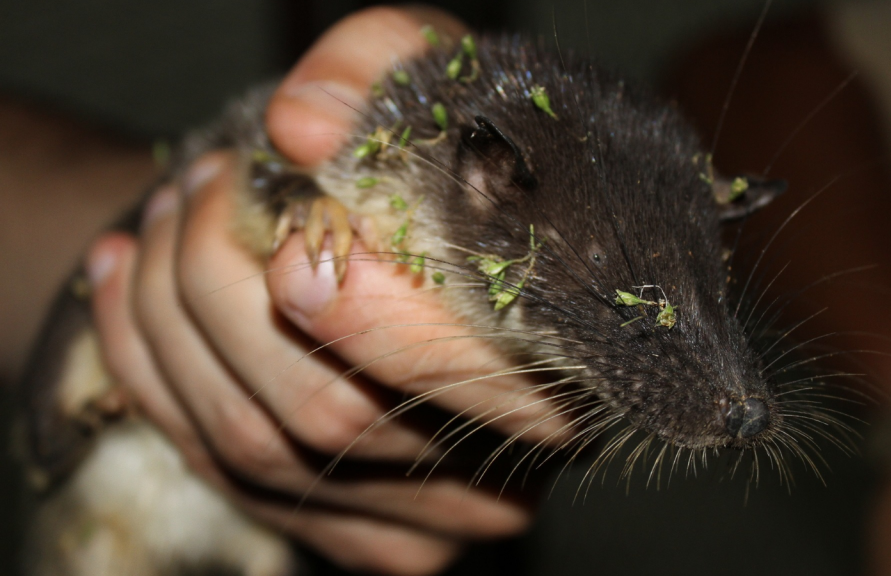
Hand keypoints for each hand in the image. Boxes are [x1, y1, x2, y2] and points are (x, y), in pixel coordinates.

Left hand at [85, 8, 558, 574]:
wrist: (468, 247)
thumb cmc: (469, 165)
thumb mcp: (451, 81)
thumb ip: (390, 69)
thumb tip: (298, 128)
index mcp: (568, 368)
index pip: (472, 367)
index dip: (369, 315)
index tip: (293, 237)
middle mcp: (505, 469)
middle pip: (333, 413)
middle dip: (222, 288)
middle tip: (204, 188)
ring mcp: (424, 520)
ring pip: (254, 445)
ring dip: (170, 319)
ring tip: (166, 218)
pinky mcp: (351, 534)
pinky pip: (216, 470)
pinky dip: (148, 370)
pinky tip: (130, 282)